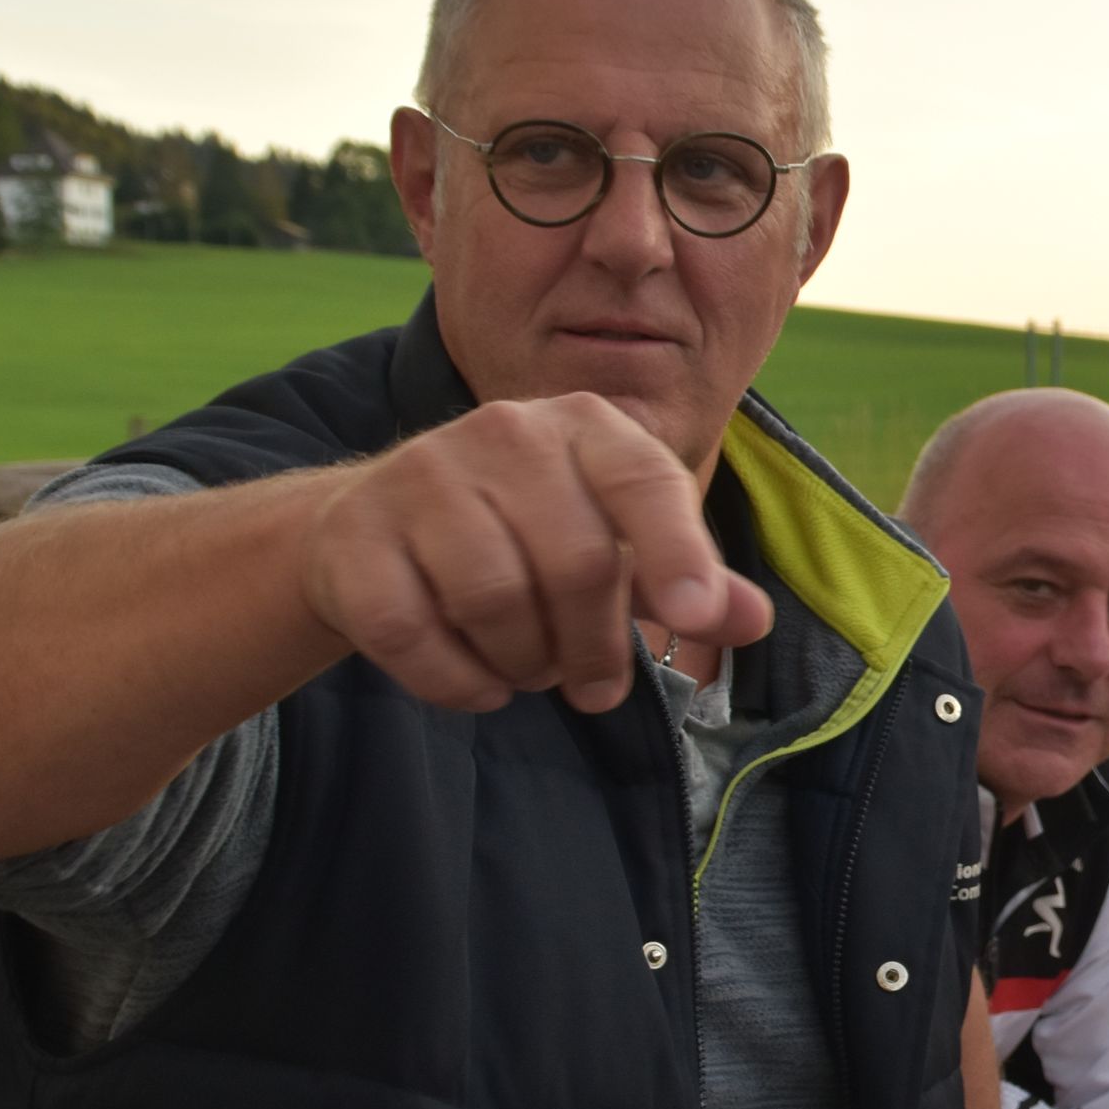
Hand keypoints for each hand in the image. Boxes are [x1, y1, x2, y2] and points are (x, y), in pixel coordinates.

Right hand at [300, 394, 773, 713]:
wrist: (371, 528)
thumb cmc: (527, 536)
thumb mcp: (618, 546)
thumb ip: (689, 582)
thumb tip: (755, 619)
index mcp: (586, 427)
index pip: (644, 482)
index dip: (676, 551)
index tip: (694, 615)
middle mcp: (503, 432)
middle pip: (574, 561)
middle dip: (593, 646)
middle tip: (591, 682)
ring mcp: (419, 475)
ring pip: (493, 599)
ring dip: (524, 664)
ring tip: (530, 666)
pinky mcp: (353, 535)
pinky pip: (412, 633)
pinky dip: (456, 681)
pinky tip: (477, 682)